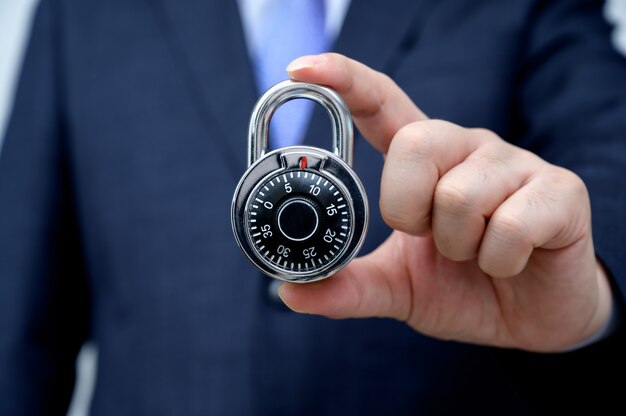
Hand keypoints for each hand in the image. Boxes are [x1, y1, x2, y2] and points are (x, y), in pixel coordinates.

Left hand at [279, 53, 612, 351]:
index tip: (301, 69)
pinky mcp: (560, 190)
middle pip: (415, 143)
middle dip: (409, 208)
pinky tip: (510, 261)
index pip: (382, 103)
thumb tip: (289, 292)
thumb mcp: (398, 289)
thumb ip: (349, 286)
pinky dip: (498, 261)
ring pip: (460, 194)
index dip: (344, 80)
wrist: (531, 318)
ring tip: (475, 254)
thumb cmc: (463, 289)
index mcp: (424, 161)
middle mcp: (467, 148)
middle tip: (429, 237)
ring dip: (458, 246)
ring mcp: (516, 165)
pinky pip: (509, 225)